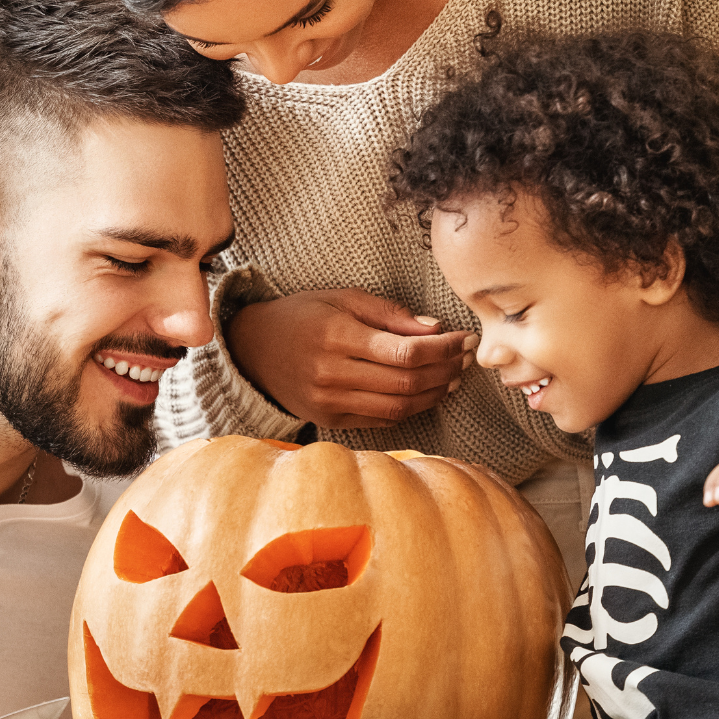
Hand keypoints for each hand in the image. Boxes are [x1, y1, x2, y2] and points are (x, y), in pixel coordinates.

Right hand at [227, 289, 472, 429]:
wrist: (252, 349)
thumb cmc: (301, 316)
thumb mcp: (341, 298)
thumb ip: (389, 314)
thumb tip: (435, 329)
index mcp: (336, 337)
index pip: (405, 351)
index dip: (443, 348)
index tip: (464, 338)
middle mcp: (332, 374)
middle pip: (407, 381)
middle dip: (445, 370)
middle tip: (466, 357)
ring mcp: (329, 402)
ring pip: (399, 406)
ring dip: (434, 393)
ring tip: (452, 376)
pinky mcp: (330, 420)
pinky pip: (382, 419)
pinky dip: (411, 408)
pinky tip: (426, 392)